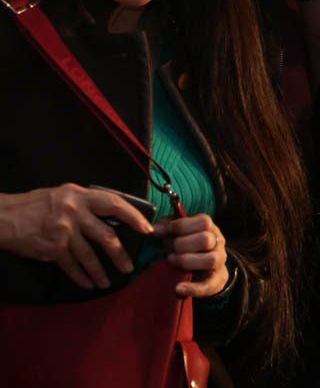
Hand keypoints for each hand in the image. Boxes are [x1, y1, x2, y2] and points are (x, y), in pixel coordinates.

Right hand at [0, 184, 152, 289]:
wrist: (5, 217)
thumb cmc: (38, 204)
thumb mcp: (66, 194)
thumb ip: (88, 203)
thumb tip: (116, 216)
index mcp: (81, 195)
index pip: (115, 204)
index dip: (133, 216)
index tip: (146, 229)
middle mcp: (75, 212)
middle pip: (106, 235)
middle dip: (120, 253)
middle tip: (129, 266)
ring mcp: (64, 232)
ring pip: (89, 255)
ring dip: (100, 271)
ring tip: (107, 282)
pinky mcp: (53, 249)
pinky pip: (71, 265)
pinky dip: (81, 276)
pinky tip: (89, 283)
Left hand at [154, 214, 228, 297]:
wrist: (200, 266)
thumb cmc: (184, 244)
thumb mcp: (176, 231)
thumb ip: (166, 226)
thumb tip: (154, 230)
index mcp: (210, 228)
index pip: (204, 222)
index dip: (181, 226)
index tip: (164, 232)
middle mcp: (218, 242)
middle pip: (206, 240)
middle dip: (182, 245)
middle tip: (169, 250)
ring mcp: (220, 260)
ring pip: (210, 260)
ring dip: (187, 262)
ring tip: (171, 261)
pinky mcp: (217, 280)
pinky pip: (209, 285)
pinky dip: (193, 288)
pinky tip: (178, 288)